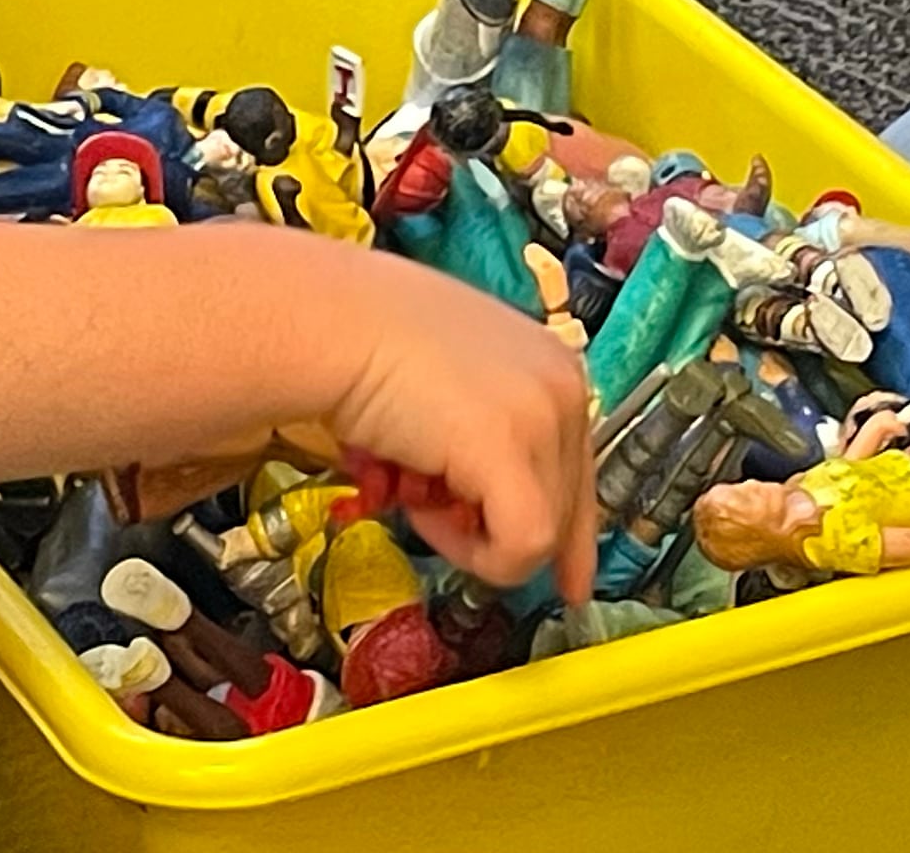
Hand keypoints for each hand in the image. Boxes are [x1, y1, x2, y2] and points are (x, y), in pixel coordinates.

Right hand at [319, 250, 599, 600]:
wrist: (331, 325)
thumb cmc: (365, 347)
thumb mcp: (449, 389)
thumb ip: (484, 435)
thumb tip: (487, 504)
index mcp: (553, 367)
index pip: (578, 473)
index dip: (570, 536)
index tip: (569, 584)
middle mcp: (564, 388)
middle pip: (560, 511)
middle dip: (489, 526)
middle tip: (421, 499)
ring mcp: (545, 416)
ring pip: (538, 537)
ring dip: (465, 534)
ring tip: (409, 487)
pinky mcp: (511, 449)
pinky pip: (518, 549)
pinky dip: (467, 551)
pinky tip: (418, 506)